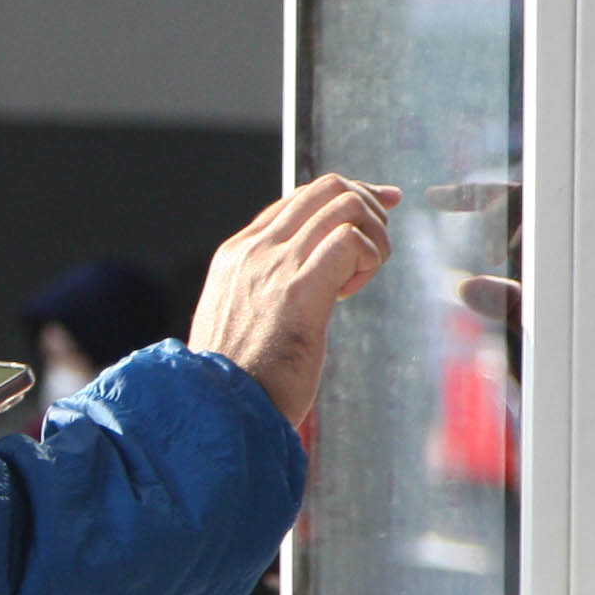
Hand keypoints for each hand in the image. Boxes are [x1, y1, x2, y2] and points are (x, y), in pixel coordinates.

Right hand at [190, 174, 398, 428]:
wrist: (214, 407)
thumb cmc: (234, 380)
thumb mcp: (239, 321)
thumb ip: (263, 295)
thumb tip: (299, 293)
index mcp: (237, 254)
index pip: (298, 199)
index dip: (346, 197)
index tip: (379, 208)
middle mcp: (255, 249)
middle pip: (326, 187)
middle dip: (368, 206)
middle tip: (378, 245)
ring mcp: (275, 265)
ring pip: (344, 205)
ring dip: (373, 234)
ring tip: (365, 273)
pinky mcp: (300, 291)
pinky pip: (350, 241)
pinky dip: (368, 258)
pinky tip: (350, 292)